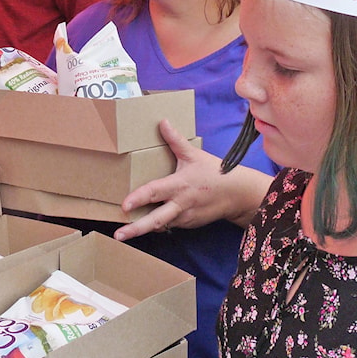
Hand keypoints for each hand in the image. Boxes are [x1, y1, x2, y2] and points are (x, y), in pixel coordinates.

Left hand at [114, 119, 270, 241]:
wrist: (238, 194)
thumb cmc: (215, 172)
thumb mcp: (194, 155)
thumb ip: (175, 140)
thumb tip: (162, 122)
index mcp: (179, 186)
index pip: (155, 192)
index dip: (139, 199)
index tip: (124, 205)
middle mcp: (180, 205)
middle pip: (156, 220)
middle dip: (135, 229)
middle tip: (118, 235)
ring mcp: (185, 218)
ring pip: (160, 225)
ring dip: (143, 229)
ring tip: (123, 233)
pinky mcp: (188, 224)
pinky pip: (169, 226)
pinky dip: (157, 225)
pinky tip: (144, 223)